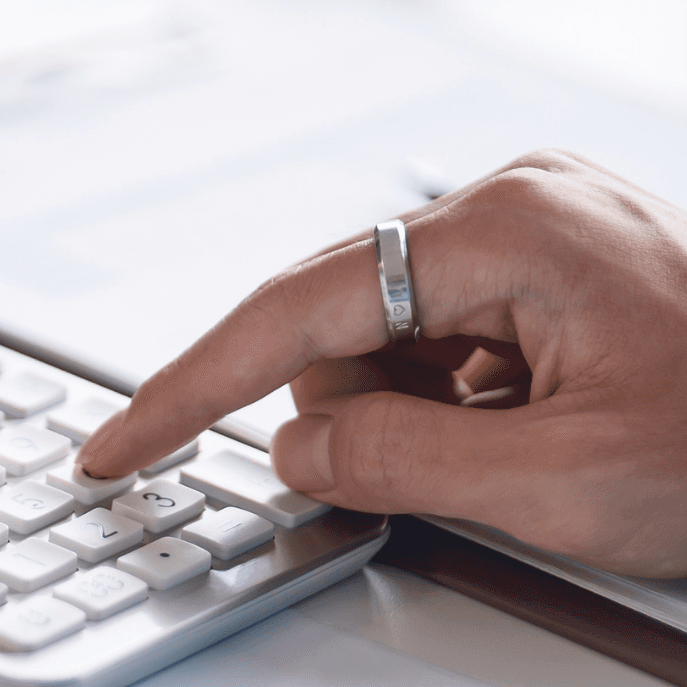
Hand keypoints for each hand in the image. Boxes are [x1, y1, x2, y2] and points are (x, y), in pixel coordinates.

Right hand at [78, 150, 686, 577]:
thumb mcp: (563, 485)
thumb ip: (400, 463)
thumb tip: (293, 451)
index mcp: (510, 229)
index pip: (298, 310)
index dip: (194, 387)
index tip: (123, 442)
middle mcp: (514, 201)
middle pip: (343, 324)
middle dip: (364, 417)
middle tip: (463, 477)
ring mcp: (536, 224)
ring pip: (392, 339)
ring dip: (423, 415)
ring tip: (528, 449)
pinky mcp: (553, 259)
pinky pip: (449, 337)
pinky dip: (462, 401)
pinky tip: (538, 426)